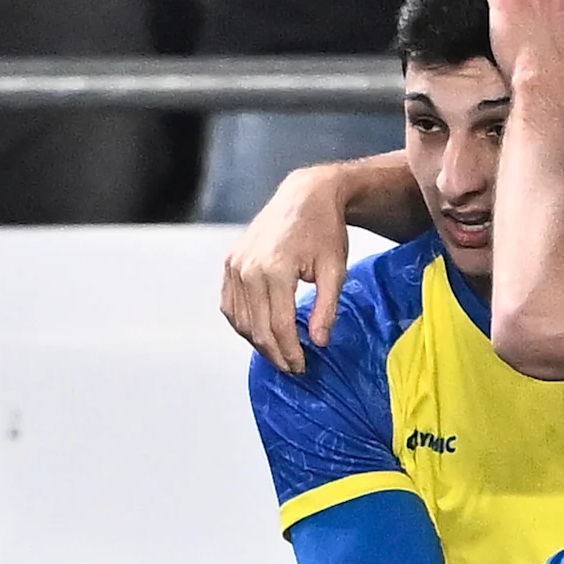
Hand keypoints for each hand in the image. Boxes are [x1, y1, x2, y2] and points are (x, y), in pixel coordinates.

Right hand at [222, 163, 356, 373]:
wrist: (305, 196)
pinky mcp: (229, 263)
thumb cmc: (324, 230)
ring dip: (258, 343)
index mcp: (275, 269)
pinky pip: (230, 306)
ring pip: (240, 321)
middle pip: (257, 328)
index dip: (291, 352)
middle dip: (276, 354)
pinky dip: (242, 324)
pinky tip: (260, 333)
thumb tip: (318, 342)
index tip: (302, 367)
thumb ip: (326, 308)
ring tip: (280, 353)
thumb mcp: (335, 270)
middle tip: (293, 367)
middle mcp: (248, 268)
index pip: (278, 326)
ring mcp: (234, 265)